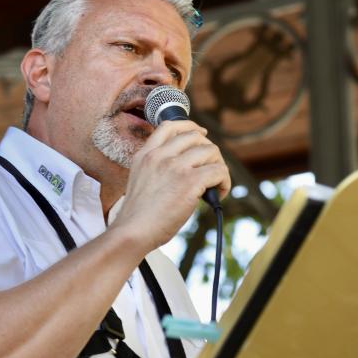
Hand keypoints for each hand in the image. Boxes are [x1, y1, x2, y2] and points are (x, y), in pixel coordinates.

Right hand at [115, 120, 230, 252]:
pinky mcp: (190, 181)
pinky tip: (218, 193)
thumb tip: (185, 169)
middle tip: (212, 167)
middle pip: (195, 136)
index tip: (202, 134)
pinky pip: (219, 171)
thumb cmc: (137, 216)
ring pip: (211, 151)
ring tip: (215, 184)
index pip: (169, 126)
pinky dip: (224, 182)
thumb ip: (156, 169)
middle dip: (209, 150)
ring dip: (219, 166)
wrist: (133, 231)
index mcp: (145, 155)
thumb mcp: (140, 180)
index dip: (190, 126)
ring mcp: (175, 167)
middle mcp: (160, 156)